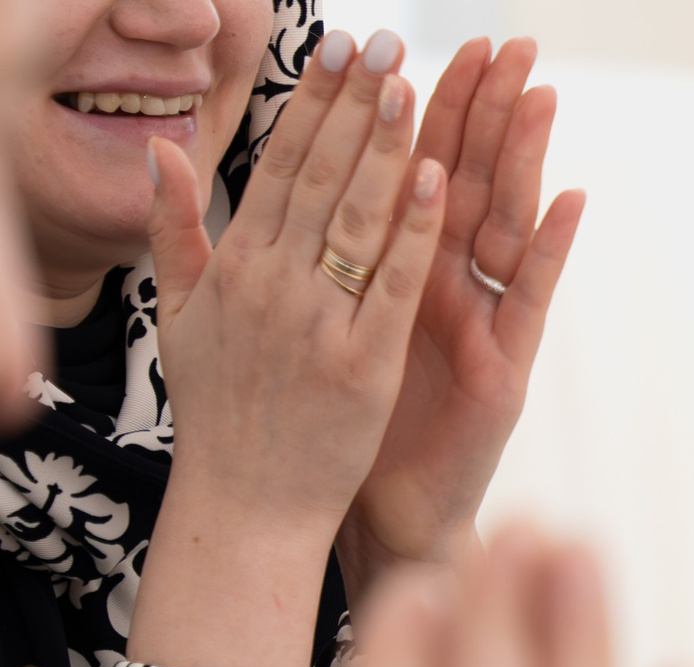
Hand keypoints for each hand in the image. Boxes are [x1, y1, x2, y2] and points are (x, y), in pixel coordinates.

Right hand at [134, 31, 446, 666]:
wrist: (245, 504)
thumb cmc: (221, 412)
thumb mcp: (178, 316)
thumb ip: (173, 232)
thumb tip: (165, 152)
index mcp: (234, 266)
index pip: (279, 166)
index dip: (315, 103)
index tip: (344, 51)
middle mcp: (270, 284)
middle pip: (320, 177)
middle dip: (356, 105)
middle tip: (388, 43)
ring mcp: (316, 323)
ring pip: (359, 218)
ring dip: (390, 148)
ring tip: (417, 85)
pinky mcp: (362, 365)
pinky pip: (394, 286)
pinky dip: (416, 232)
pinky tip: (439, 180)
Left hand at [340, 38, 585, 593]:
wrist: (375, 515)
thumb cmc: (341, 426)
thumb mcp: (313, 325)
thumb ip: (300, 256)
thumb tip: (275, 192)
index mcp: (398, 270)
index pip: (415, 170)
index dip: (425, 107)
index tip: (426, 42)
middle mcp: (449, 289)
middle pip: (471, 182)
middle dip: (487, 111)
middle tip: (508, 42)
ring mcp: (483, 326)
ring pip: (506, 225)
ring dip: (527, 159)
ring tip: (542, 93)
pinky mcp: (504, 370)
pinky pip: (530, 301)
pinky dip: (551, 251)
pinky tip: (569, 200)